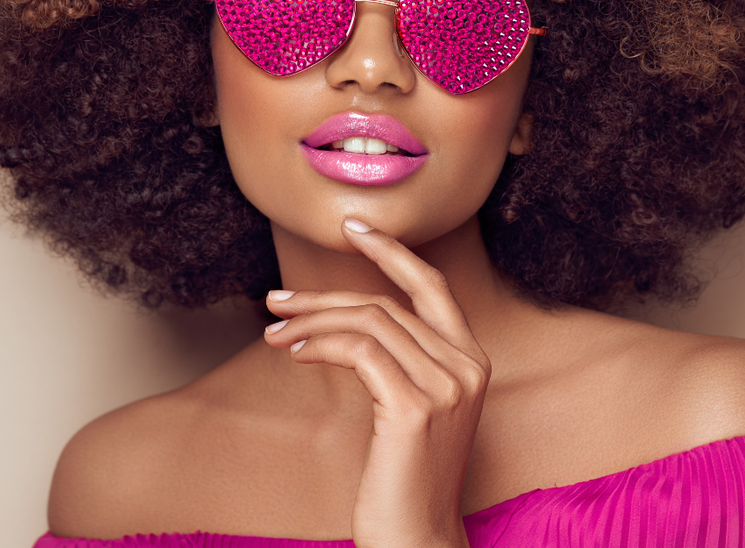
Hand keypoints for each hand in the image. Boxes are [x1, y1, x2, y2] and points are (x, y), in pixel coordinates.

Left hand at [263, 218, 489, 547]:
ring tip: (273, 332)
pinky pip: (359, 352)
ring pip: (369, 322)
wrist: (416, 539)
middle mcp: (467, 367)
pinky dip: (320, 344)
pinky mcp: (415, 408)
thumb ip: (395, 360)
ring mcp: (446, 386)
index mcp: (470, 361)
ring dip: (311, 321)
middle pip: (386, 303)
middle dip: (324, 296)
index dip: (391, 251)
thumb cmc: (404, 478)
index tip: (352, 228)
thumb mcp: (408, 407)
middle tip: (276, 299)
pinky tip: (295, 353)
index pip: (431, 285)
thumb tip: (339, 318)